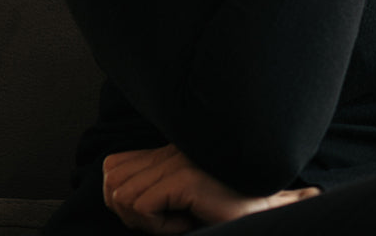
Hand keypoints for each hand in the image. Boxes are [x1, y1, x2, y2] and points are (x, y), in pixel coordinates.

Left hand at [102, 144, 321, 233]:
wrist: (263, 212)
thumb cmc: (225, 208)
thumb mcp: (180, 195)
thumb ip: (153, 184)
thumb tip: (115, 192)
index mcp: (169, 149)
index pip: (113, 166)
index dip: (122, 199)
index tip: (155, 212)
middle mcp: (171, 149)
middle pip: (112, 182)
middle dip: (129, 212)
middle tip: (163, 218)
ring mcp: (178, 161)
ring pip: (122, 197)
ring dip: (145, 220)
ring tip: (177, 218)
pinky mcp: (186, 178)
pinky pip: (144, 209)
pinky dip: (159, 226)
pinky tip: (187, 220)